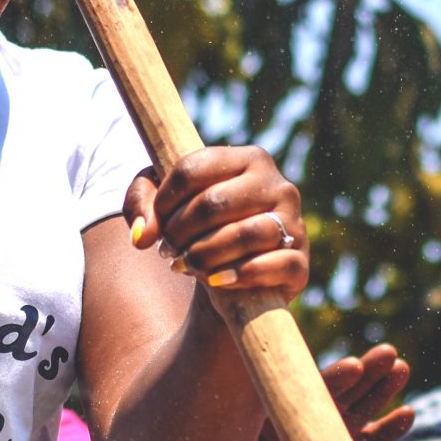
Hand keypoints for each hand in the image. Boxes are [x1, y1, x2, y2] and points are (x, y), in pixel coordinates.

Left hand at [123, 145, 308, 302]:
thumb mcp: (164, 209)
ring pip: (247, 234)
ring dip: (203, 255)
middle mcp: (279, 185)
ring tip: (185, 265)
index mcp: (248, 159)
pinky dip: (239, 275)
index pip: (194, 167)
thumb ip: (140, 204)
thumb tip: (142, 235)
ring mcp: (295, 224)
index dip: (164, 200)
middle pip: (214, 203)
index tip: (156, 222)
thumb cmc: (198, 232)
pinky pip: (274, 264)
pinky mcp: (300, 263)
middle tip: (167, 250)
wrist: (230, 281)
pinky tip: (216, 281)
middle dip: (179, 231)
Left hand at [213, 343, 413, 440]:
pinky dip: (387, 431)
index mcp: (279, 404)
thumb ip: (241, 426)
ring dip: (381, 391)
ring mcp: (328, 437)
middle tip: (389, 354)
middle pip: (342, 391)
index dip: (332, 380)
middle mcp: (307, 415)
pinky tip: (406, 414)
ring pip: (360, 410)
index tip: (352, 368)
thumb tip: (235, 398)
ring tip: (401, 369)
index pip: (309, 389)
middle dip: (366, 372)